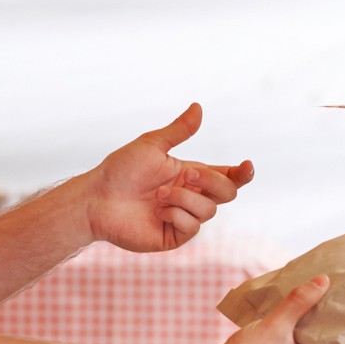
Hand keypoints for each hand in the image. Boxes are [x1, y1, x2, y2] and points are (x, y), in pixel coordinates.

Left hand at [85, 103, 253, 253]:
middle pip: (227, 193)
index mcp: (191, 175)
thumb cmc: (120, 170)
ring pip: (209, 211)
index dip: (242, 174)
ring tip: (159, 195)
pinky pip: (192, 227)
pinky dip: (177, 214)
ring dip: (185, 198)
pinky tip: (159, 211)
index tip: (246, 166)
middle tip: (187, 175)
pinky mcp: (173, 236)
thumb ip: (179, 131)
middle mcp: (191, 197)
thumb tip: (199, 107)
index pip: (227, 177)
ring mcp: (183, 218)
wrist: (97, 199)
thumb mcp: (152, 145)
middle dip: (211, 182)